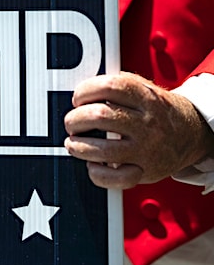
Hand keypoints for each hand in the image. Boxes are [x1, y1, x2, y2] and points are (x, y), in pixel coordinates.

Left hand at [64, 72, 213, 189]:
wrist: (193, 133)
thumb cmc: (156, 111)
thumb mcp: (143, 89)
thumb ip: (116, 86)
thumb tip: (81, 92)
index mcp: (146, 98)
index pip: (109, 87)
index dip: (84, 91)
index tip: (77, 98)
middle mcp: (147, 123)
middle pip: (100, 116)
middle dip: (75, 120)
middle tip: (72, 123)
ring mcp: (147, 149)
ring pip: (103, 150)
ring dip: (78, 146)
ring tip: (73, 143)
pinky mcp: (146, 172)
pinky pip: (116, 178)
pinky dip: (97, 173)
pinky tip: (92, 165)